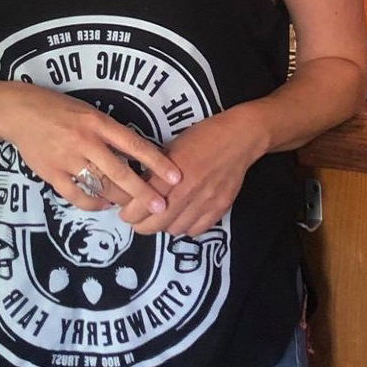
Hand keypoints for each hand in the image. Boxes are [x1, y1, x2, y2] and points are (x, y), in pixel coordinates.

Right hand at [0, 81, 181, 211]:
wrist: (19, 112)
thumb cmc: (62, 110)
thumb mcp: (91, 113)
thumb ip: (112, 133)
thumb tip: (138, 155)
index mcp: (99, 123)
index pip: (135, 145)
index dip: (157, 162)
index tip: (175, 176)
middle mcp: (85, 142)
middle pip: (120, 173)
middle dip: (143, 192)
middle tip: (161, 206)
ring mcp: (67, 159)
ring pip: (101, 187)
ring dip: (120, 200)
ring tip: (134, 207)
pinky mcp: (51, 174)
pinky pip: (77, 196)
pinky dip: (94, 204)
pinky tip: (104, 205)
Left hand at [120, 103, 267, 237]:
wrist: (239, 137)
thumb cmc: (202, 137)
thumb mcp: (171, 148)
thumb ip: (155, 172)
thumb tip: (136, 189)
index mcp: (171, 174)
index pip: (141, 207)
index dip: (129, 214)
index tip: (127, 212)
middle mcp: (188, 192)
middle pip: (155, 225)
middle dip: (142, 225)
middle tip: (140, 218)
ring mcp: (206, 202)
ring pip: (174, 230)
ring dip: (165, 226)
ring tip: (164, 215)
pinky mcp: (220, 208)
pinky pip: (196, 230)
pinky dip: (186, 227)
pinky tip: (184, 215)